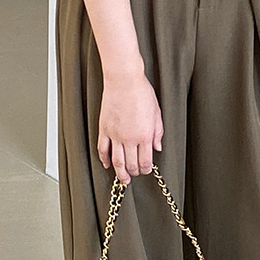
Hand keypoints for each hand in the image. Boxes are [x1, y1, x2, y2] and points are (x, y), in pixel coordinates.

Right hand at [97, 69, 163, 184]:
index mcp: (144, 134)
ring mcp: (115, 134)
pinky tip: (107, 164)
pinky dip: (104, 160)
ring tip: (122, 179)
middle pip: (131, 164)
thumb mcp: (156, 111)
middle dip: (134, 172)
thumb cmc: (141, 92)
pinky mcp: (104, 129)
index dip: (146, 169)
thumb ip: (158, 132)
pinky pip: (102, 149)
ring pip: (116, 162)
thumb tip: (157, 147)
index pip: (145, 161)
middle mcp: (129, 138)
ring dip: (120, 173)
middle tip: (134, 174)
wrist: (124, 79)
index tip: (146, 170)